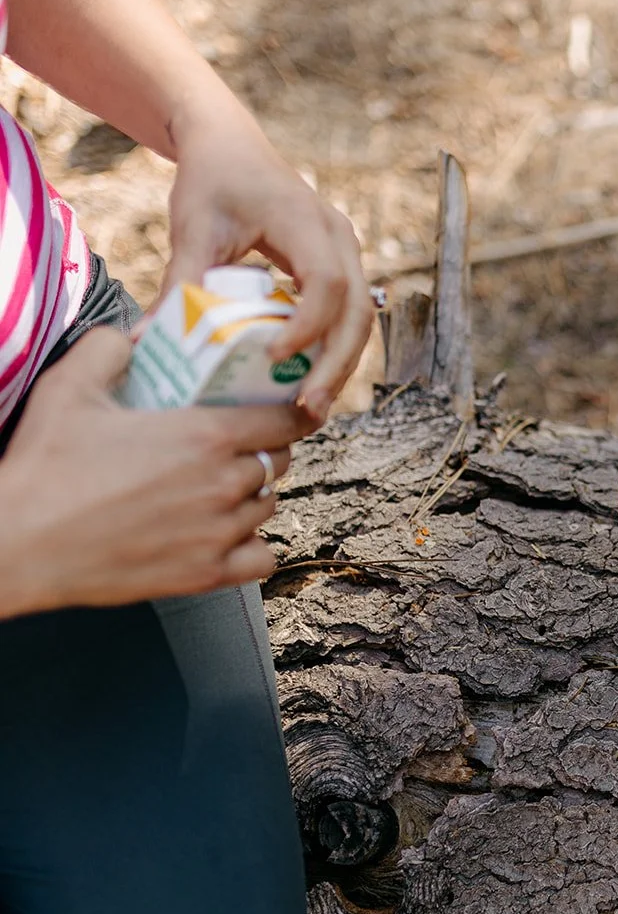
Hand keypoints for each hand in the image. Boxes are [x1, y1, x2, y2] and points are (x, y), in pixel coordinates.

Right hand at [0, 328, 310, 617]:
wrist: (21, 542)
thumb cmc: (46, 467)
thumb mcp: (70, 388)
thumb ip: (109, 349)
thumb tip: (133, 338)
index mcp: (206, 436)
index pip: (285, 420)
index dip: (293, 413)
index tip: (293, 412)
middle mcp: (225, 484)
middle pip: (277, 463)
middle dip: (263, 451)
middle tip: (236, 449)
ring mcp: (220, 533)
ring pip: (268, 506)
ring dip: (253, 495)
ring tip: (220, 489)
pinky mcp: (207, 574)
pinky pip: (262, 558)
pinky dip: (253, 546)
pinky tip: (227, 535)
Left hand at [162, 118, 372, 422]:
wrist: (231, 145)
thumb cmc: (212, 181)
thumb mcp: (192, 228)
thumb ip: (179, 282)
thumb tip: (146, 341)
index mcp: (305, 220)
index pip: (325, 281)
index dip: (307, 325)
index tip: (274, 357)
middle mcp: (338, 236)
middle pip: (358, 311)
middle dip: (336, 363)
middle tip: (309, 408)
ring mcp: (346, 251)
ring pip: (361, 319)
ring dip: (340, 364)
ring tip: (312, 407)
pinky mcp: (339, 265)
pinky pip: (349, 314)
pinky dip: (334, 349)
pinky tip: (309, 380)